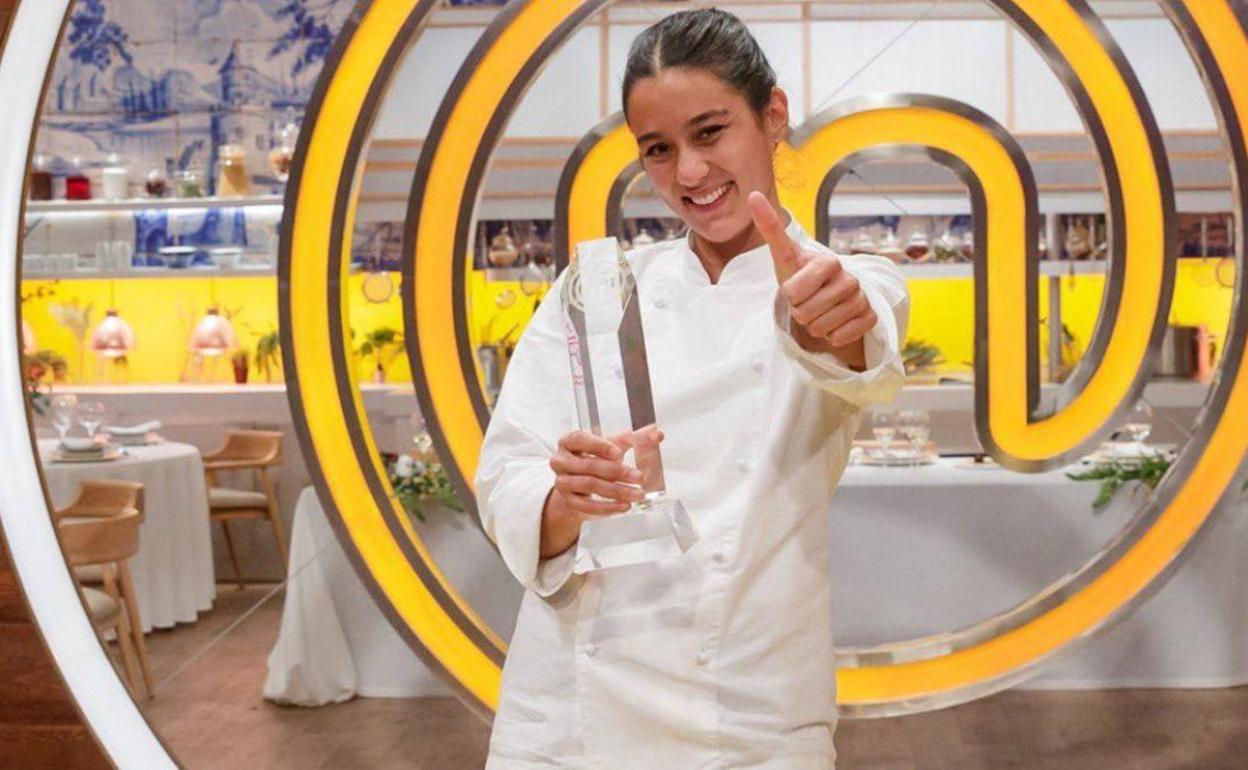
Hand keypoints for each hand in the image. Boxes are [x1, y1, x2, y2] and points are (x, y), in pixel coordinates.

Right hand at [540, 429, 653, 557]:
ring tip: (637, 494)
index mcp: (569, 441)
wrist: (579, 486)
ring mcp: (562, 482)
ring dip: (616, 491)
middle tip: (639, 477)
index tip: (619, 453)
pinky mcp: (568, 501)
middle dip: (617, 472)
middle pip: (588, 466)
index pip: (579, 439)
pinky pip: (587, 506)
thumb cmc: (594, 460)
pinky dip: (608, 507)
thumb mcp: (611, 447)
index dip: (599, 446)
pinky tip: (624, 505)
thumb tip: (656, 434)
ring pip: (590, 486)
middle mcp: (561, 461)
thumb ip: (632, 440)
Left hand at [747, 192, 876, 359]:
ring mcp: (861, 298)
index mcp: (827, 261)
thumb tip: (752, 194)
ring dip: (814, 325)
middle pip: (805, 314)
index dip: (789, 296)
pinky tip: (835, 322)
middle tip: (807, 303)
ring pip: (821, 328)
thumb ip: (770, 228)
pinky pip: (840, 337)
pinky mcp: (869, 317)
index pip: (793, 293)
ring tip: (820, 311)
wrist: (827, 300)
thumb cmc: (801, 278)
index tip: (795, 289)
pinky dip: (831, 336)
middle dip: (800, 313)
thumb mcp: (784, 257)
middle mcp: (849, 277)